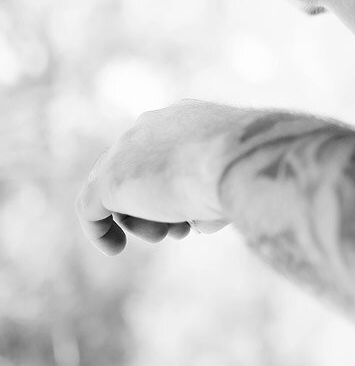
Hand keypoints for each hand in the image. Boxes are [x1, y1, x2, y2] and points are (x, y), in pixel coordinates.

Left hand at [76, 99, 256, 254]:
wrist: (243, 158)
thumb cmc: (252, 166)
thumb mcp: (238, 175)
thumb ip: (213, 189)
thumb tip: (198, 218)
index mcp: (186, 117)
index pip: (165, 153)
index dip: (176, 187)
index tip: (193, 214)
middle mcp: (152, 125)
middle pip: (138, 171)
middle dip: (157, 205)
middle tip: (179, 231)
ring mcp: (126, 150)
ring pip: (117, 190)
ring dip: (140, 220)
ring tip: (166, 235)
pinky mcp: (109, 179)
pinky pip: (90, 208)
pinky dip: (100, 230)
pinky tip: (115, 248)